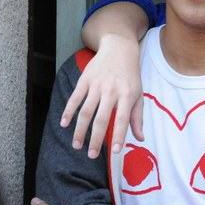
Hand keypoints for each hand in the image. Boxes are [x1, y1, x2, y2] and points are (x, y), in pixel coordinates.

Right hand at [60, 33, 143, 157]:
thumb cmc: (130, 76)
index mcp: (127, 95)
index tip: (115, 152)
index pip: (123, 119)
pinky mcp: (85, 80)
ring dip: (80, 130)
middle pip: (101, 119)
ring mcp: (97, 85)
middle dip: (95, 139)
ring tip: (76, 145)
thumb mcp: (139, 93)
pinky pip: (75, 98)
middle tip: (91, 155)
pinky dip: (68, 111)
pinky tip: (64, 124)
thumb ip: (137, 117)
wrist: (119, 49)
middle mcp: (111, 91)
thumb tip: (140, 139)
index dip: (119, 136)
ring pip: (86, 111)